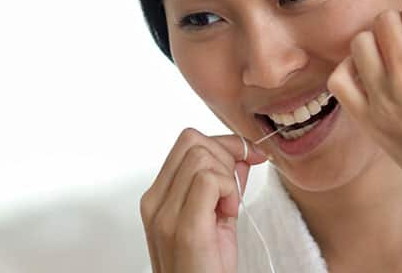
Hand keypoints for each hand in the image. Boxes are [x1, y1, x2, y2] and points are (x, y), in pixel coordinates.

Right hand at [140, 129, 267, 272]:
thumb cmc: (207, 267)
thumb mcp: (218, 216)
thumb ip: (225, 182)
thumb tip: (241, 153)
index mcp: (159, 197)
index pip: (188, 142)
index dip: (223, 143)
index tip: (247, 157)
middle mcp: (155, 202)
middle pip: (193, 141)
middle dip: (225, 155)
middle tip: (235, 189)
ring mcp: (165, 214)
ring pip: (202, 156)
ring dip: (227, 177)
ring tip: (227, 208)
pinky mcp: (184, 227)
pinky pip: (210, 180)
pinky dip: (229, 189)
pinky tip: (228, 213)